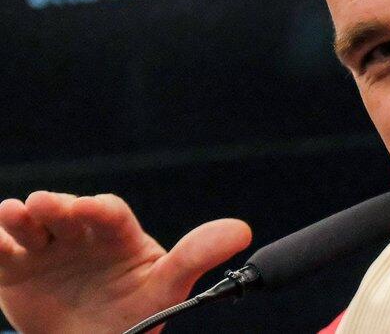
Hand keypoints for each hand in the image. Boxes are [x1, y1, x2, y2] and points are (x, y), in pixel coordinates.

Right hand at [0, 191, 251, 333]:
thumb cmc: (136, 310)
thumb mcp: (166, 287)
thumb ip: (197, 257)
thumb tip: (242, 231)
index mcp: (117, 235)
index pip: (108, 212)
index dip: (96, 207)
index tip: (87, 208)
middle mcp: (79, 234)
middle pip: (64, 211)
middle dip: (54, 205)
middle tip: (41, 205)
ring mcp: (45, 250)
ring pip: (28, 225)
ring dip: (18, 217)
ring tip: (13, 215)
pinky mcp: (14, 269)